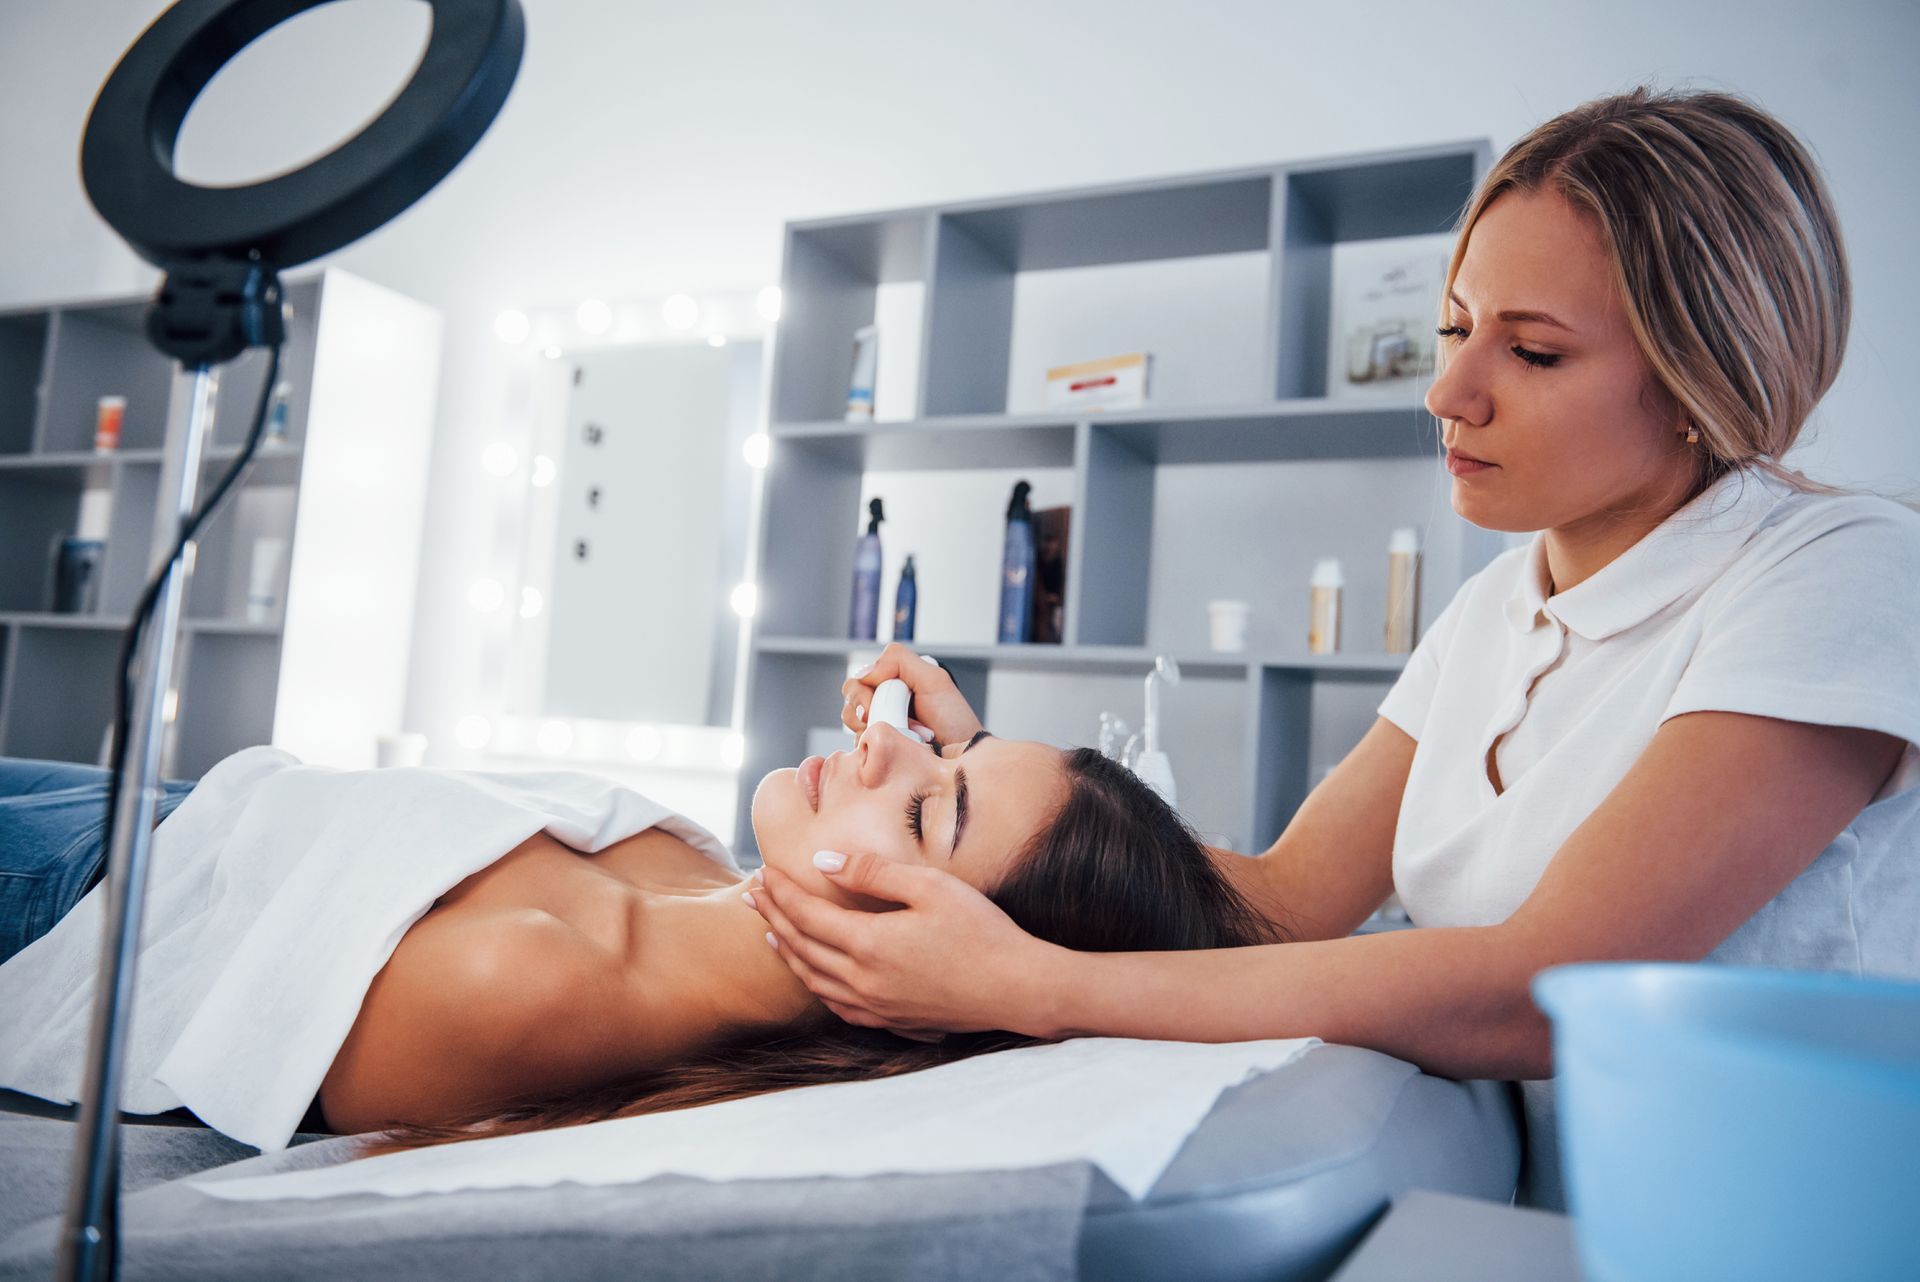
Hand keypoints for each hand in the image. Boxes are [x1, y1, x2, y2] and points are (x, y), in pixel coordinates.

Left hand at [748, 850, 1058, 1038]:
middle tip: (753, 895)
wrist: (1018, 989)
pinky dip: (815, 986)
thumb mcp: (929, 887)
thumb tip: (821, 863)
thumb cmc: (981, 931)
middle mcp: (863, 982)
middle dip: (773, 918)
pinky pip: (838, 1006)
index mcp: (868, 944)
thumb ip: (872, 873)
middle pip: (802, 948)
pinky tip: (816, 977)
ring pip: (814, 982)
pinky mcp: (893, 1021)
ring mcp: (876, 1007)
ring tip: (771, 934)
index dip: (781, 893)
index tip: (763, 872)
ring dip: (789, 954)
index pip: (806, 915)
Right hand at [841, 642, 982, 747]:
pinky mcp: (877, 749)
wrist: (959, 758)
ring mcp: (879, 726)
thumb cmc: (954, 721)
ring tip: (896, 733)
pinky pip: (857, 744)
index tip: (878, 703)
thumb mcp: (934, 680)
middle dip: (862, 708)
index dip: (862, 691)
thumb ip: (899, 661)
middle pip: (850, 697)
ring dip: (867, 727)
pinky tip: (889, 748)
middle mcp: (883, 700)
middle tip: (884, 719)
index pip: (860, 678)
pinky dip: (868, 745)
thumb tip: (864, 672)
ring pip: (850, 720)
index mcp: (895, 681)